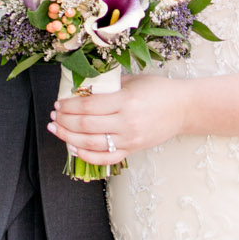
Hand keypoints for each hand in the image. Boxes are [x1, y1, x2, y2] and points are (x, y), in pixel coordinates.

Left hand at [49, 74, 190, 165]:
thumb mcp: (133, 80)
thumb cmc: (159, 90)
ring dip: (68, 137)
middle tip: (54, 115)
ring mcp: (129, 139)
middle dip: (64, 121)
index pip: (88, 106)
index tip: (59, 103)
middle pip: (85, 125)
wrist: (184, 108)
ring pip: (91, 143)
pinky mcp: (133, 150)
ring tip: (57, 130)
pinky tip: (74, 149)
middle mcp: (126, 122)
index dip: (69, 105)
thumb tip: (82, 87)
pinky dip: (87, 156)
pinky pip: (106, 159)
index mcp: (126, 101)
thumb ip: (108, 84)